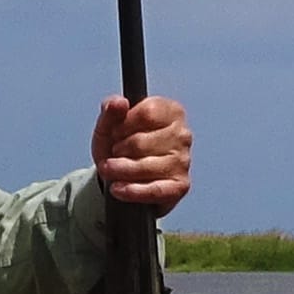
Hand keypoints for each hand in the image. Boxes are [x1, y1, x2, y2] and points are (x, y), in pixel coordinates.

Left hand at [92, 90, 192, 214]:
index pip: (146, 113)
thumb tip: (120, 102)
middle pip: (141, 142)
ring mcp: (184, 161)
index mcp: (171, 112)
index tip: (115, 132)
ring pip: (145, 167)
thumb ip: (110, 110)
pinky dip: (132, 191)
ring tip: (111, 170)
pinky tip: (118, 188)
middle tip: (114, 154)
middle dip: (119, 150)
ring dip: (120, 170)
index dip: (123, 125)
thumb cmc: (120, 145)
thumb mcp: (109, 125)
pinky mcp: (180, 186)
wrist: (122, 175)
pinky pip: (154, 190)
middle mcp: (182, 135)